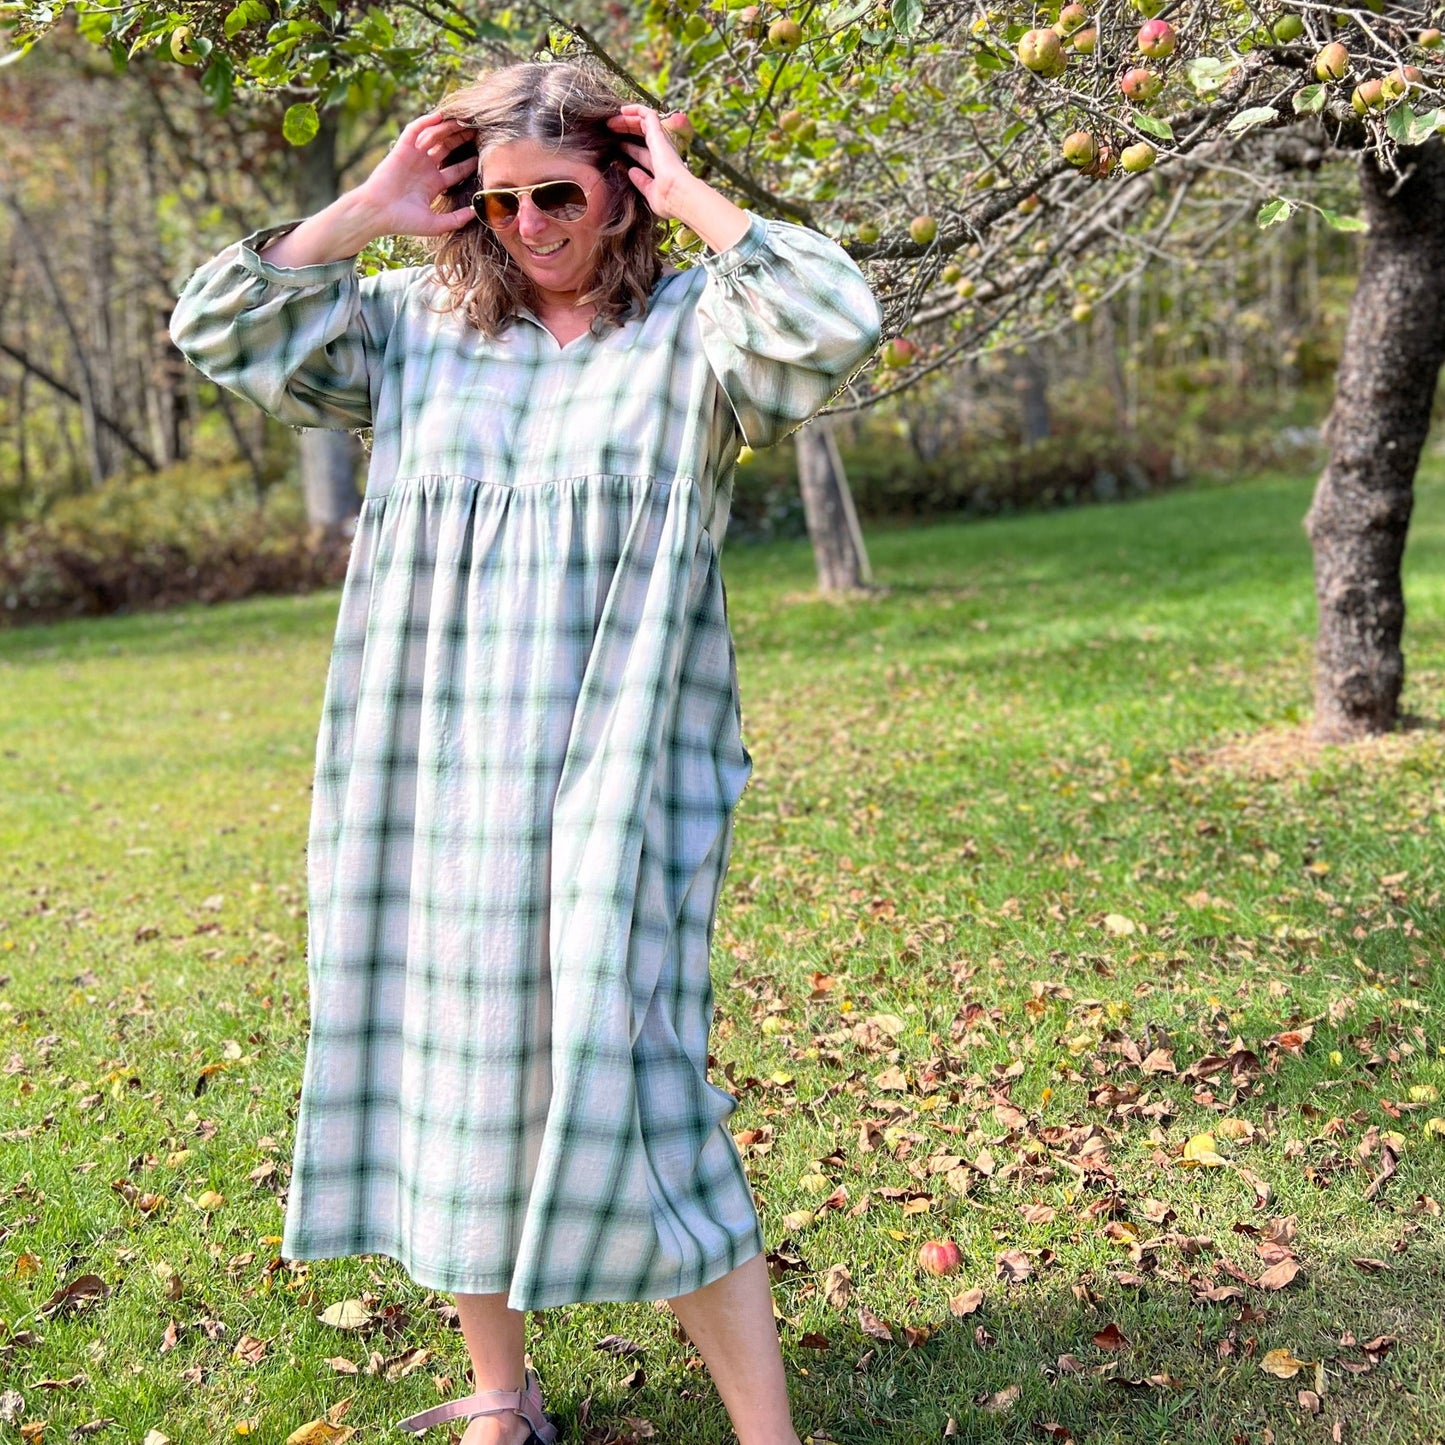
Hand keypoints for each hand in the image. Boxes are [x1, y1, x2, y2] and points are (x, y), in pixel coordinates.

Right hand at [351, 110, 477, 239]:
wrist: (377, 214)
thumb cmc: (403, 222)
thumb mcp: (436, 224)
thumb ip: (457, 219)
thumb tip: (477, 213)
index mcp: (433, 183)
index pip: (457, 169)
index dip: (471, 161)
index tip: (486, 155)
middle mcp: (425, 168)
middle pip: (448, 148)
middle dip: (462, 139)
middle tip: (479, 130)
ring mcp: (414, 157)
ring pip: (434, 137)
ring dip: (448, 128)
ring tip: (464, 120)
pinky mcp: (402, 149)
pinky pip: (414, 130)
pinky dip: (426, 122)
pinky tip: (440, 116)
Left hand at [606, 104, 698, 221]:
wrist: (675, 194)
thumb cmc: (666, 199)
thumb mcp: (649, 191)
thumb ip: (641, 181)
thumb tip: (631, 172)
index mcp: (659, 165)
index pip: (641, 152)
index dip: (628, 147)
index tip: (614, 146)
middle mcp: (661, 150)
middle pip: (640, 134)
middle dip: (625, 130)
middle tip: (609, 129)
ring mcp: (660, 141)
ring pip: (643, 122)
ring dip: (627, 119)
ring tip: (612, 120)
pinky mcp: (658, 133)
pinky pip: (647, 114)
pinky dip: (636, 109)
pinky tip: (623, 109)